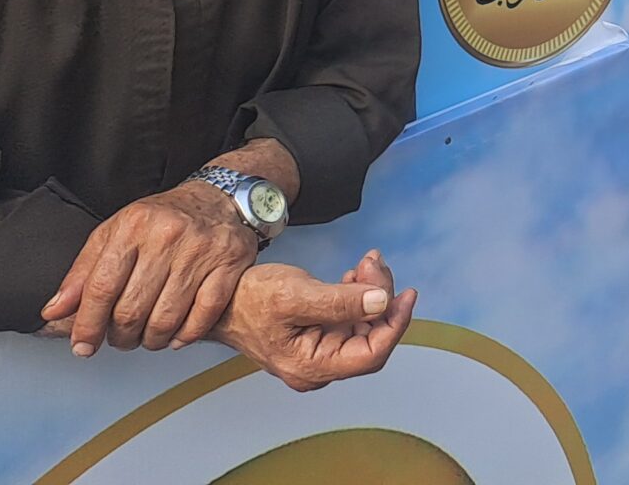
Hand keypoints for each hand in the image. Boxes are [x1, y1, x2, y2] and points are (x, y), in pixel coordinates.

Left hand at [42, 181, 254, 354]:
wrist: (219, 197)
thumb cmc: (162, 220)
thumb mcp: (115, 233)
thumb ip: (83, 273)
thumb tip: (54, 311)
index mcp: (133, 226)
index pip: (101, 287)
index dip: (87, 325)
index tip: (83, 345)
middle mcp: (168, 235)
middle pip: (132, 309)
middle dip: (121, 336)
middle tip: (121, 338)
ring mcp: (201, 250)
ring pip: (166, 318)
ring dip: (152, 340)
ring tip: (148, 336)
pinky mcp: (230, 263)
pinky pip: (204, 315)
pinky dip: (186, 335)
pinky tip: (177, 335)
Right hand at [215, 255, 416, 392]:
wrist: (221, 299)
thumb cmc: (249, 299)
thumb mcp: (296, 294)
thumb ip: (340, 301)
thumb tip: (382, 302)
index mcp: (312, 366)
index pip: (372, 354)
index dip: (396, 324)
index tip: (407, 293)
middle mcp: (318, 366)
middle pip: (371, 336)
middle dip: (381, 297)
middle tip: (374, 262)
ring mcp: (319, 352)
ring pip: (363, 324)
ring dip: (371, 291)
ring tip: (366, 262)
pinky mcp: (318, 336)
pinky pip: (350, 318)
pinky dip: (358, 294)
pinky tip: (354, 274)